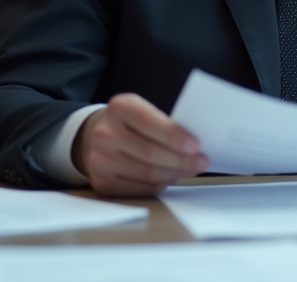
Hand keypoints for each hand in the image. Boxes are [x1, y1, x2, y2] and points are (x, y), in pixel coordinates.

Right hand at [72, 93, 208, 196]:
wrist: (95, 137)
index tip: (196, 145)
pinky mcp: (103, 182)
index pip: (149, 123)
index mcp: (119, 108)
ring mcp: (101, 160)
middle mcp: (105, 134)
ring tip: (190, 170)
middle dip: (181, 159)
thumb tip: (194, 145)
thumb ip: (163, 123)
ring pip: (148, 173)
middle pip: (150, 152)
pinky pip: (140, 188)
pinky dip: (160, 184)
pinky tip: (170, 178)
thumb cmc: (129, 124)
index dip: (174, 136)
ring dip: (174, 173)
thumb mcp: (141, 111)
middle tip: (202, 161)